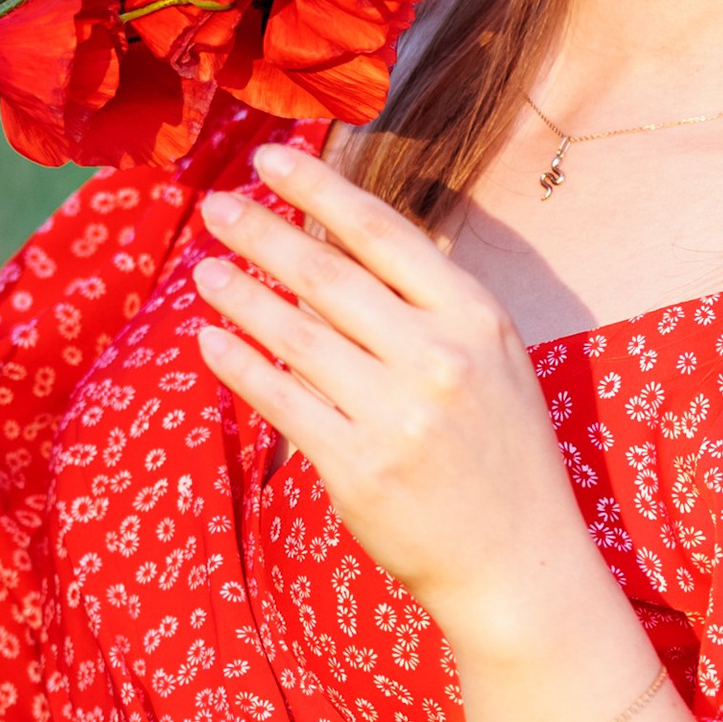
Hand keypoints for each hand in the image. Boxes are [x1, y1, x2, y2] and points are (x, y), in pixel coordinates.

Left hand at [193, 143, 600, 656]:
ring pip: (294, 335)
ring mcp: (396, 414)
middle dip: (262, 233)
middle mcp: (438, 358)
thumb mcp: (495, 358)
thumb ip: (437, 302)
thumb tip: (372, 237)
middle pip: (327, 276)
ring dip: (240, 294)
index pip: (382, 234)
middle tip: (216, 207)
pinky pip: (282, 401)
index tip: (270, 159)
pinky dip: (240, 365)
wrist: (518, 561)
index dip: (319, 190)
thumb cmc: (502, 453)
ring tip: (204, 269)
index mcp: (475, 316)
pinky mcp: (358, 467)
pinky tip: (212, 339)